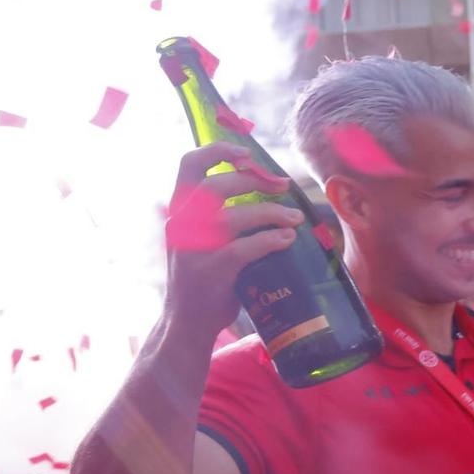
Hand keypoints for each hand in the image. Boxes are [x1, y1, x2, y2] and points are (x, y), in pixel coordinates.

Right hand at [163, 143, 309, 340]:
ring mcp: (193, 248)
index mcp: (179, 211)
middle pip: (216, 186)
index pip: (188, 165)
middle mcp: (181, 224)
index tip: (246, 153)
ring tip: (295, 218)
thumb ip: (221, 218)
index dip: (217, 150)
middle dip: (255, 181)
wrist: (188, 322)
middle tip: (284, 187)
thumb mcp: (202, 240)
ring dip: (271, 213)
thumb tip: (267, 196)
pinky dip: (270, 239)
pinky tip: (286, 238)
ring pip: (233, 216)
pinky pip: (244, 248)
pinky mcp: (211, 271)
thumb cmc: (204, 278)